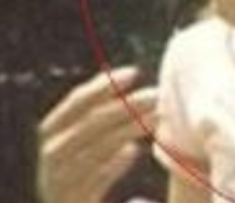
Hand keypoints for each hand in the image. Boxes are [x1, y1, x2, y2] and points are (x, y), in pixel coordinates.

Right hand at [37, 67, 156, 202]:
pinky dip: (112, 165)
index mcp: (51, 133)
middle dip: (123, 106)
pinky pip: (93, 181)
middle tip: (155, 95)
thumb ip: (101, 115)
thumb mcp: (85, 141)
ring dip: (126, 130)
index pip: (76, 103)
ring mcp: (59, 181)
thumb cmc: (84, 172)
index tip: (133, 73)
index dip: (103, 86)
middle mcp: (51, 155)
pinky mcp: (73, 200)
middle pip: (87, 125)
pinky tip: (132, 151)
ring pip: (93, 151)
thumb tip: (127, 75)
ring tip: (155, 118)